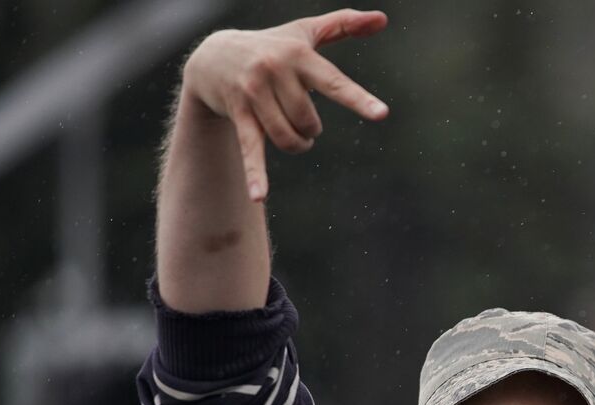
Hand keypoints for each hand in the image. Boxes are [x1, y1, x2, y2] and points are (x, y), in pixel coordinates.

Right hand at [181, 8, 390, 201]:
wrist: (212, 56)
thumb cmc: (272, 46)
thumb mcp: (305, 33)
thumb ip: (344, 25)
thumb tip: (382, 18)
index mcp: (298, 55)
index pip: (333, 81)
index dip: (357, 99)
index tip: (381, 114)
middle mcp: (274, 72)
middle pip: (309, 121)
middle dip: (311, 129)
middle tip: (303, 117)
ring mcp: (254, 94)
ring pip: (289, 138)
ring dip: (297, 144)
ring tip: (294, 135)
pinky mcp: (239, 114)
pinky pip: (251, 148)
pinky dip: (256, 173)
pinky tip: (259, 195)